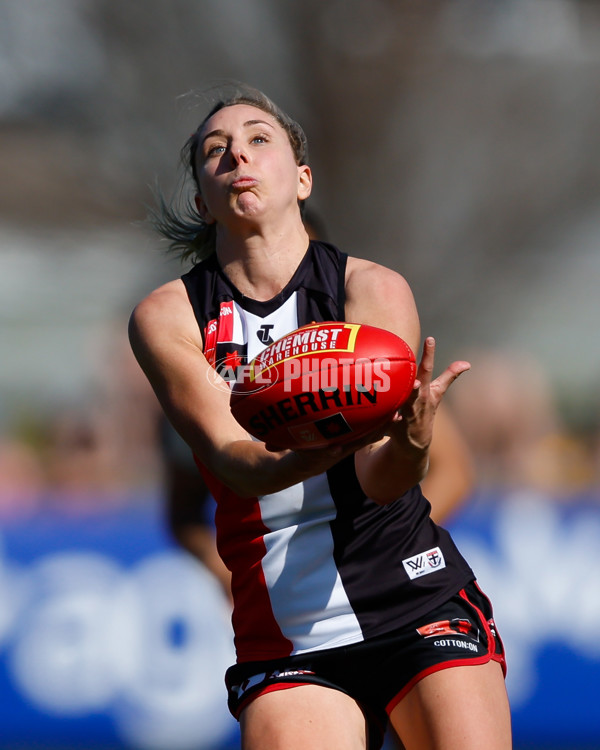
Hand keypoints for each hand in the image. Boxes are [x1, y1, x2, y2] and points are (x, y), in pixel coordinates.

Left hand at [390, 336, 470, 451]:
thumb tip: (466, 363)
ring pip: (403, 405)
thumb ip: (449, 376)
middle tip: (418, 378)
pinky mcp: (392, 425)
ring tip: (404, 393)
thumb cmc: (424, 410)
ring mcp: (405, 414)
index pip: (428, 370)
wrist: (414, 441)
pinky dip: (386, 419)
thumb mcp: (437, 394)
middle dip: (418, 383)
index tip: (430, 339)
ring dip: (404, 401)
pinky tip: (381, 415)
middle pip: (417, 388)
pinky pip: (387, 421)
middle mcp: (417, 401)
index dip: (430, 354)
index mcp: (426, 391)